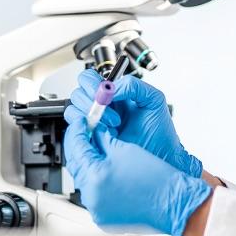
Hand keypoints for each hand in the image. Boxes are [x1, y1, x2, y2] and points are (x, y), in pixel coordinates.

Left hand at [62, 105, 210, 235]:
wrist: (174, 204)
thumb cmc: (157, 179)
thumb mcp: (125, 149)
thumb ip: (102, 138)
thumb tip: (92, 131)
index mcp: (95, 176)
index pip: (76, 146)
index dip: (78, 130)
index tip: (83, 122)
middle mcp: (92, 196)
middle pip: (75, 164)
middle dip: (80, 147)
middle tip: (88, 134)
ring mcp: (96, 210)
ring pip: (83, 180)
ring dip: (87, 165)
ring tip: (99, 153)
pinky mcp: (103, 218)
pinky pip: (92, 195)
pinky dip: (95, 182)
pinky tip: (105, 172)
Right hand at [67, 69, 202, 177]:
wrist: (162, 156)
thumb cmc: (159, 131)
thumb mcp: (153, 99)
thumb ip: (133, 86)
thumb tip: (110, 88)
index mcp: (113, 93)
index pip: (89, 78)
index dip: (91, 83)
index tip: (102, 93)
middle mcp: (101, 107)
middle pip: (77, 93)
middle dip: (91, 102)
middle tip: (110, 113)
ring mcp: (95, 124)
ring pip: (73, 111)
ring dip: (90, 117)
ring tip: (113, 126)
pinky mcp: (92, 140)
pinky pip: (76, 131)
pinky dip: (86, 130)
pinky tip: (104, 135)